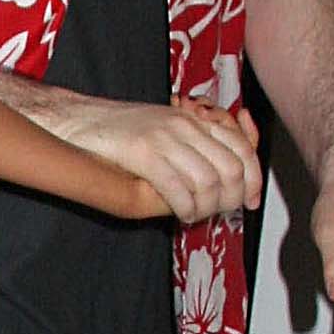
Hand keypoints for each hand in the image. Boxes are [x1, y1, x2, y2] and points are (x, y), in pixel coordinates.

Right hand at [67, 96, 263, 224]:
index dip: (253, 178)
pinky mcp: (143, 153)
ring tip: (195, 215)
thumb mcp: (166, 128)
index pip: (241, 147)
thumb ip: (195, 146)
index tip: (251, 200)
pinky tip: (181, 214)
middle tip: (219, 213)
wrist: (79, 119)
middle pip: (231, 168)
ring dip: (207, 208)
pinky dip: (186, 208)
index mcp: (193, 119)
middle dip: (232, 198)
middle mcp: (185, 125)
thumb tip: (224, 181)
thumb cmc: (120, 130)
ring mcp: (165, 137)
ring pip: (209, 181)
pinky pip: (178, 188)